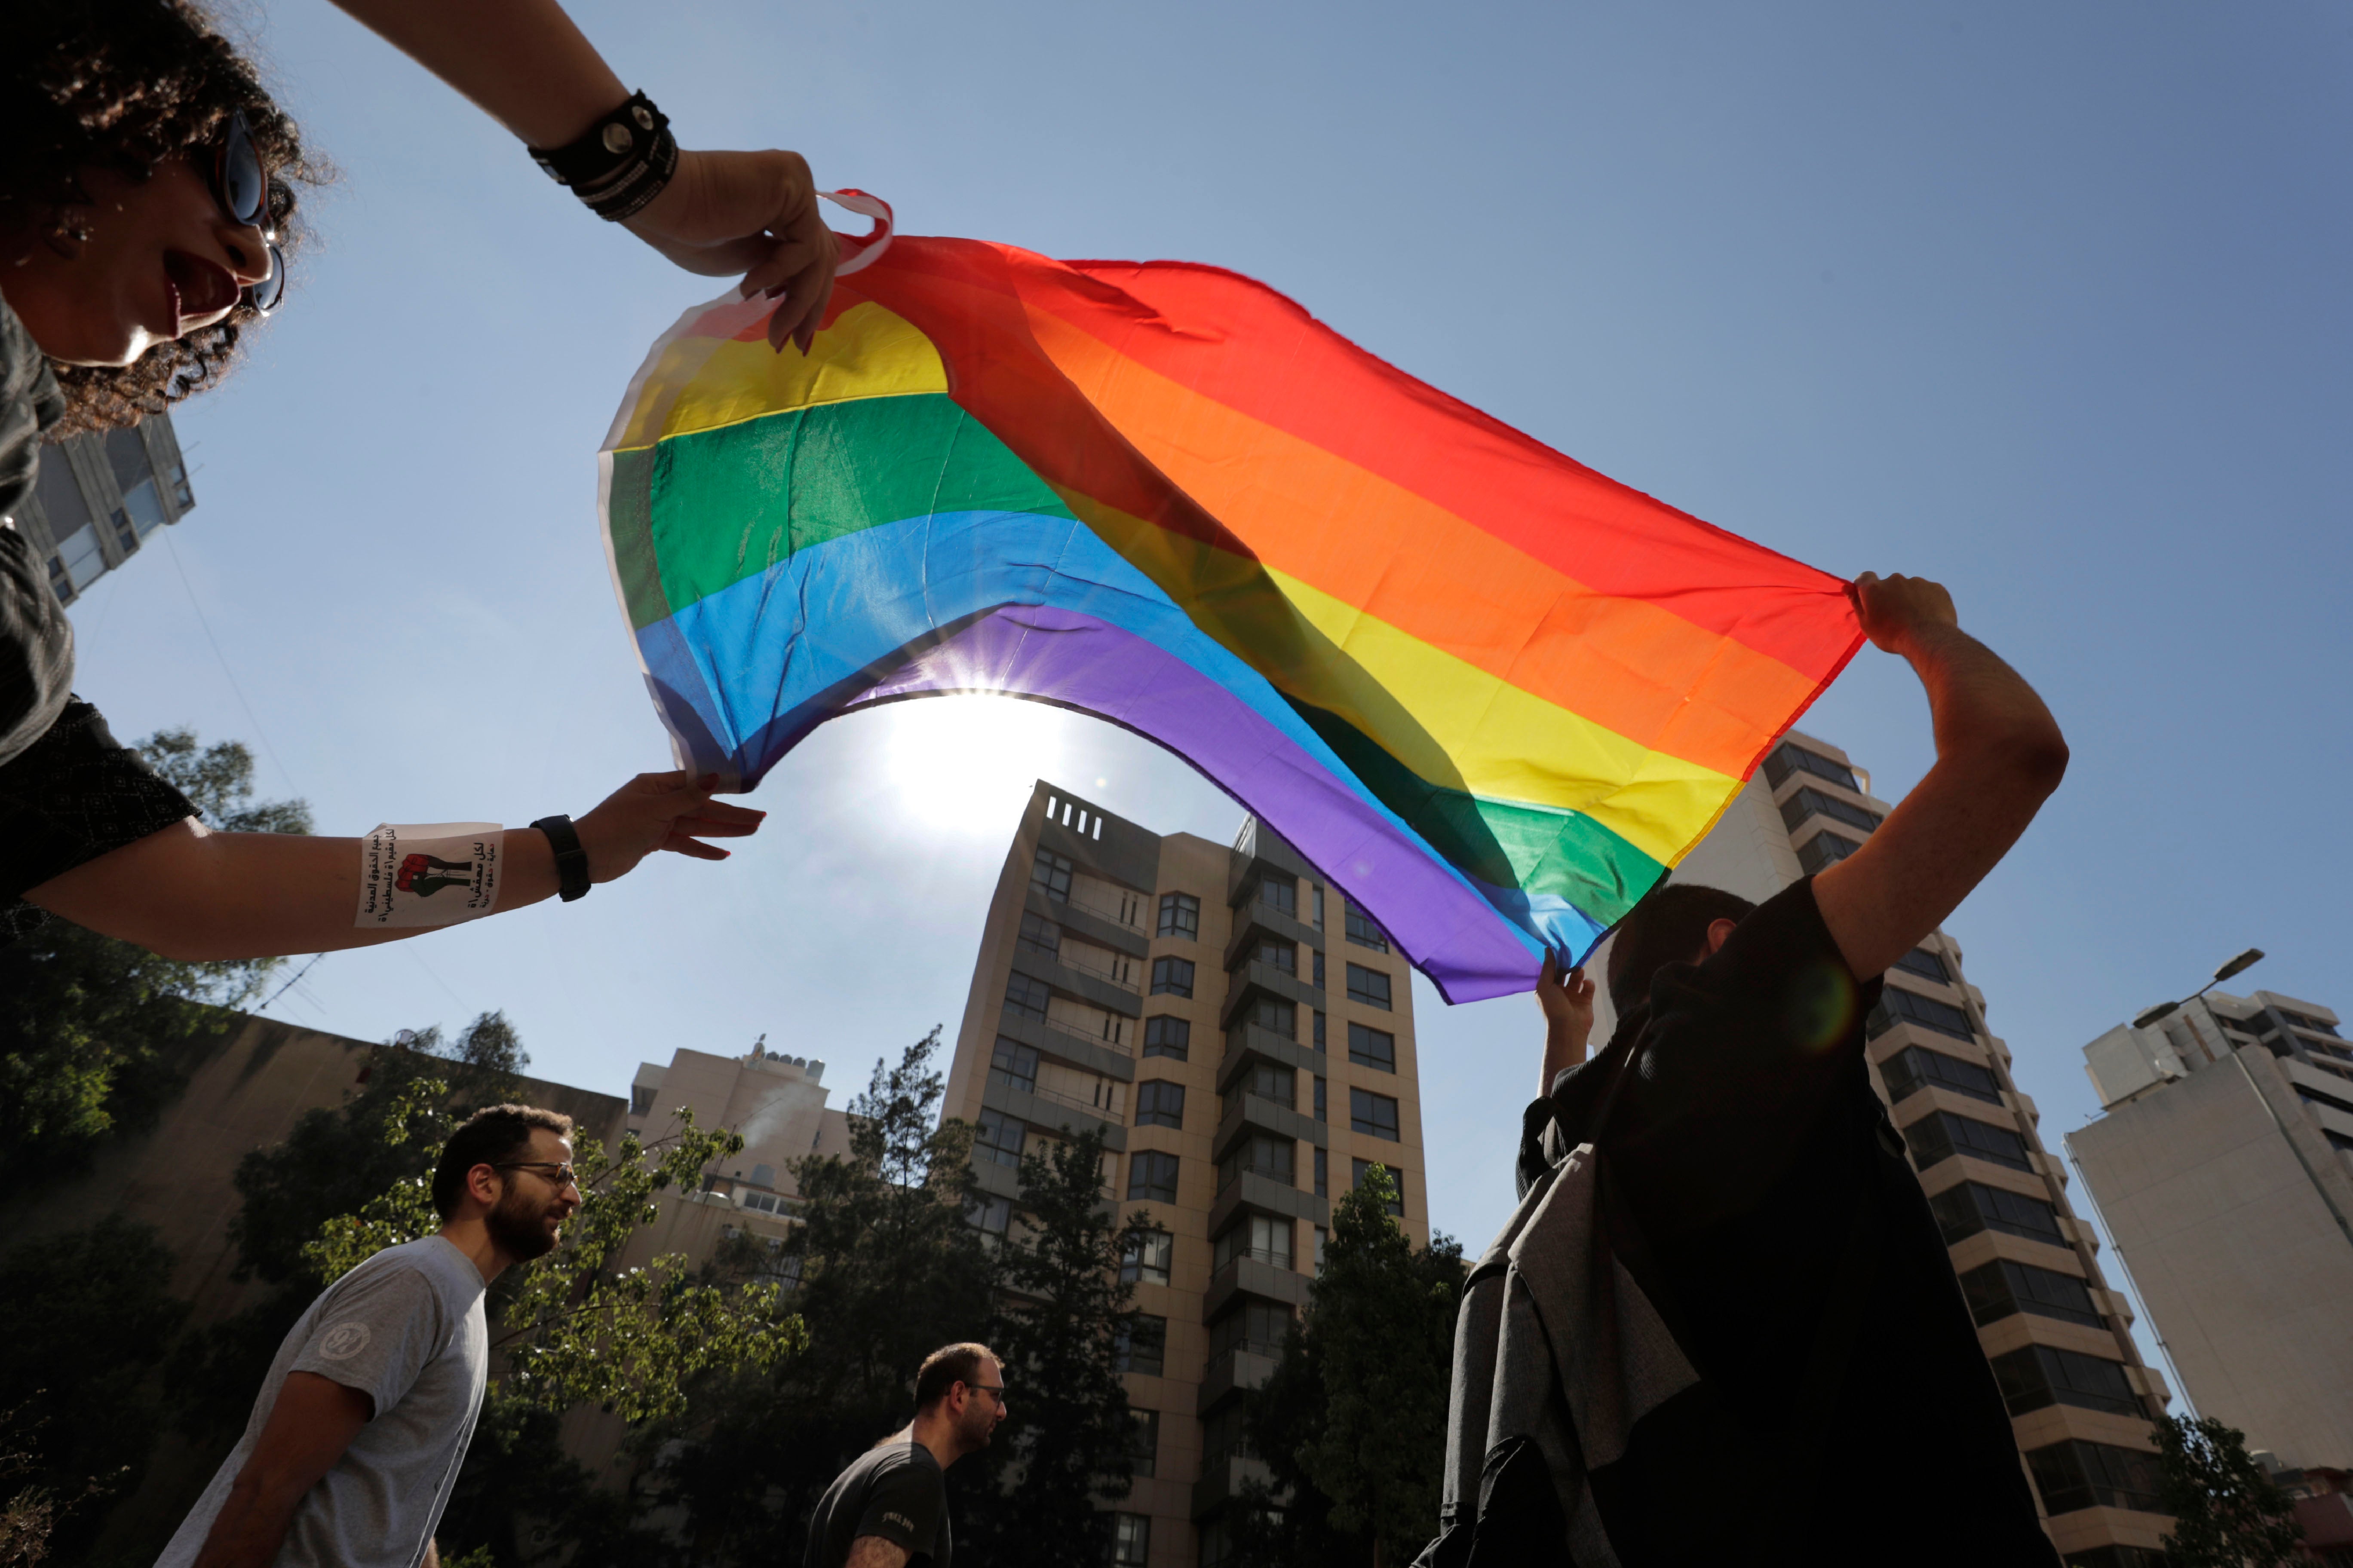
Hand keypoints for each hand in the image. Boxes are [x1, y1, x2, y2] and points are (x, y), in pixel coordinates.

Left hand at [575, 770, 765, 883]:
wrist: (585, 856)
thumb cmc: (616, 826)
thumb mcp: (654, 810)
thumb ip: (688, 797)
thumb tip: (716, 778)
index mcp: (657, 786)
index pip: (698, 785)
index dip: (724, 791)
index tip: (748, 794)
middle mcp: (660, 801)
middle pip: (702, 807)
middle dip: (731, 814)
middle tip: (760, 820)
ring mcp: (658, 822)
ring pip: (697, 825)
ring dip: (723, 831)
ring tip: (751, 832)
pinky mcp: (655, 842)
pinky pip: (685, 843)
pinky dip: (702, 848)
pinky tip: (723, 853)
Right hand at [623, 148, 837, 352]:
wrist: (664, 201)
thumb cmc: (691, 235)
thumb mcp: (747, 265)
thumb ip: (778, 272)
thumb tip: (801, 297)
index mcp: (784, 210)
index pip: (811, 256)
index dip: (807, 299)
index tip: (794, 339)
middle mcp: (796, 194)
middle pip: (822, 256)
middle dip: (811, 306)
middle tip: (798, 345)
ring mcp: (798, 185)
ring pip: (817, 255)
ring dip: (799, 302)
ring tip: (775, 332)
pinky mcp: (794, 179)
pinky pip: (804, 242)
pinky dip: (782, 272)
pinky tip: (752, 285)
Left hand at [1536, 950, 1595, 1093]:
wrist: (1569, 1028)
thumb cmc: (1553, 1007)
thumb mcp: (1545, 985)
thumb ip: (1547, 968)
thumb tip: (1548, 949)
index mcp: (1548, 987)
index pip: (1552, 970)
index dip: (1555, 960)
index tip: (1560, 947)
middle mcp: (1560, 990)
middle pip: (1565, 972)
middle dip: (1569, 964)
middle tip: (1573, 955)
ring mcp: (1573, 995)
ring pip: (1577, 978)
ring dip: (1578, 972)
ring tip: (1579, 970)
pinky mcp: (1586, 999)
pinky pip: (1588, 987)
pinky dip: (1588, 983)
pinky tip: (1587, 984)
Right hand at [1848, 572, 1959, 659]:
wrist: (1929, 639)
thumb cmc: (1892, 635)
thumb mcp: (1867, 624)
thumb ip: (1857, 603)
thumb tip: (1847, 588)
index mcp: (1874, 588)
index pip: (1864, 577)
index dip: (1866, 588)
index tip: (1871, 600)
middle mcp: (1895, 579)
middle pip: (1889, 583)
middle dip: (1891, 595)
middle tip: (1895, 616)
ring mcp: (1917, 581)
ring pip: (1910, 588)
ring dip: (1909, 598)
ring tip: (1914, 619)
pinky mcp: (1935, 587)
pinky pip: (1928, 592)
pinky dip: (1926, 601)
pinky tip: (1927, 617)